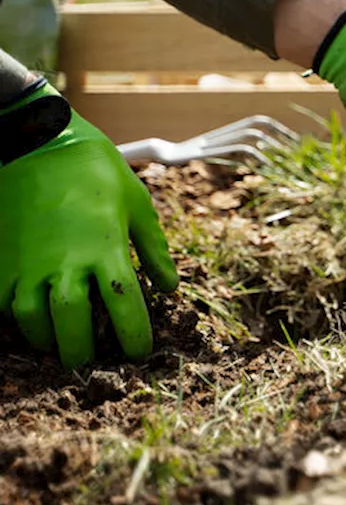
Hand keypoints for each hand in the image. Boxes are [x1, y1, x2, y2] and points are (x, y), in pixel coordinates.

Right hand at [0, 82, 178, 369]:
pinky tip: (29, 319)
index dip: (134, 337)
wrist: (39, 143)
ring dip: (45, 339)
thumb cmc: (97, 171)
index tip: (139, 352)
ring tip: (57, 345)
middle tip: (88, 362)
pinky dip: (15, 317)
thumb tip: (169, 287)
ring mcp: (28, 263)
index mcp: (106, 249)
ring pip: (30, 320)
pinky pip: (3, 302)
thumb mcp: (138, 206)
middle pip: (72, 326)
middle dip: (80, 352)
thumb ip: (154, 250)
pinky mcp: (1, 258)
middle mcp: (65, 263)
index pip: (125, 307)